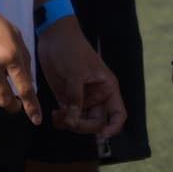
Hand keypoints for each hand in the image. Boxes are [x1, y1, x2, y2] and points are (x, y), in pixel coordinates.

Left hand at [36, 20, 126, 138]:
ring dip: (70, 124)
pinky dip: (61, 120)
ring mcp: (81, 98)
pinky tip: (54, 113)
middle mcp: (96, 96)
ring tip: (58, 115)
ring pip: (80, 122)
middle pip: (96, 123)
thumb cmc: (71, 48)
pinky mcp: (66, 98)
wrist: (54, 35)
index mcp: (107, 88)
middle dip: (83, 126)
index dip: (113, 128)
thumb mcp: (75, 72)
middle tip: (69, 121)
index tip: (102, 136)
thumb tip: (73, 120)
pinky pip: (67, 116)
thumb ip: (75, 97)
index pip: (118, 114)